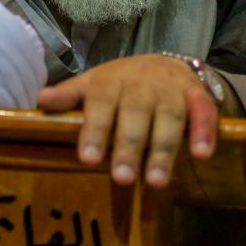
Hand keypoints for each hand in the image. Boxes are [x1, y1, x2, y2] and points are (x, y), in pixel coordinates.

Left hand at [37, 55, 217, 188]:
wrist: (165, 63)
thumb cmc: (120, 84)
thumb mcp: (92, 85)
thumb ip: (70, 95)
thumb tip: (40, 99)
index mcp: (110, 82)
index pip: (100, 105)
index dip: (94, 131)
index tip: (87, 159)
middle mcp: (141, 84)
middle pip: (135, 115)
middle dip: (129, 147)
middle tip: (122, 178)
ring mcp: (170, 89)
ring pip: (169, 118)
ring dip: (164, 149)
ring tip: (157, 182)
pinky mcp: (196, 94)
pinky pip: (203, 111)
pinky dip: (204, 130)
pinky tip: (202, 154)